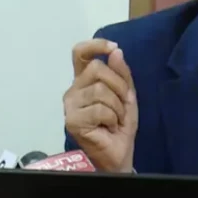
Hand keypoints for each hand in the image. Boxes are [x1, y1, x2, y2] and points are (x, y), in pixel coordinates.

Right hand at [63, 39, 137, 172]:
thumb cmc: (120, 123)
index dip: (95, 45)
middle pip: (97, 68)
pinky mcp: (72, 120)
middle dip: (118, 85)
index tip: (112, 48)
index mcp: (85, 80)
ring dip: (117, 106)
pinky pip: (100, 109)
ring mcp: (71, 105)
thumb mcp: (126, 94)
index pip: (80, 53)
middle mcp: (74, 89)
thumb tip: (115, 51)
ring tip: (115, 119)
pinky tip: (109, 127)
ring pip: (100, 90)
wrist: (120, 151)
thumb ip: (122, 73)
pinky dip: (112, 118)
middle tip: (122, 104)